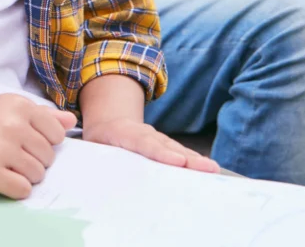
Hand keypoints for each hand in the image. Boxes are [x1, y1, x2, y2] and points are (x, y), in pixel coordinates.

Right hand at [0, 95, 76, 199]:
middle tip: (7, 156)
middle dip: (32, 161)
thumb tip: (72, 122)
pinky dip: (14, 190)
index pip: (56, 134)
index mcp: (18, 105)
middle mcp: (13, 124)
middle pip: (48, 157)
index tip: (23, 143)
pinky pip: (22, 190)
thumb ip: (40, 115)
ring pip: (37, 175)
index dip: (43, 143)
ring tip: (2, 167)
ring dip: (23, 176)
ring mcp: (2, 149)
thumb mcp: (2, 108)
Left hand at [83, 118, 219, 172]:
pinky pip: (179, 150)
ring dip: (194, 159)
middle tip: (207, 168)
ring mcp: (155, 137)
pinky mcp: (163, 143)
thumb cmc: (98, 141)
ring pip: (175, 147)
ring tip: (212, 169)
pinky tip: (207, 168)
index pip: (142, 142)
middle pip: (166, 145)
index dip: (160, 152)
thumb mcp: (91, 147)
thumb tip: (103, 183)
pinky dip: (193, 159)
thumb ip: (97, 159)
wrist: (107, 121)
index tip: (177, 161)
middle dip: (187, 157)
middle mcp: (142, 133)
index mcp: (121, 133)